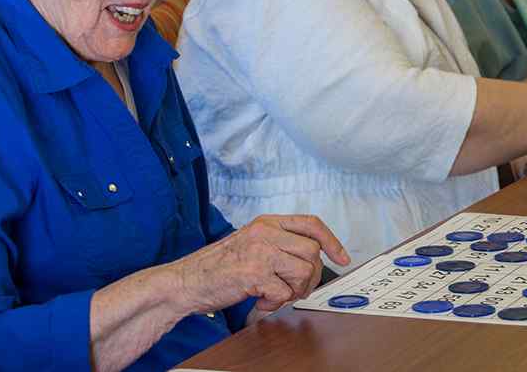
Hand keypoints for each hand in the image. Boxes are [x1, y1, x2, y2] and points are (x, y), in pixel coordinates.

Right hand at [168, 214, 350, 312]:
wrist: (185, 281)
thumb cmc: (216, 267)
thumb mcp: (249, 243)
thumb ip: (277, 244)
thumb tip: (310, 259)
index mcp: (265, 223)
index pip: (310, 224)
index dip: (331, 241)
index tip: (341, 257)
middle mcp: (265, 233)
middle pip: (312, 252)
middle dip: (311, 276)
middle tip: (295, 289)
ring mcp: (260, 252)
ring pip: (304, 272)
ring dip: (295, 291)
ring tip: (275, 295)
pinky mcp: (254, 274)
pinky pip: (284, 292)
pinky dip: (275, 303)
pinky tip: (260, 302)